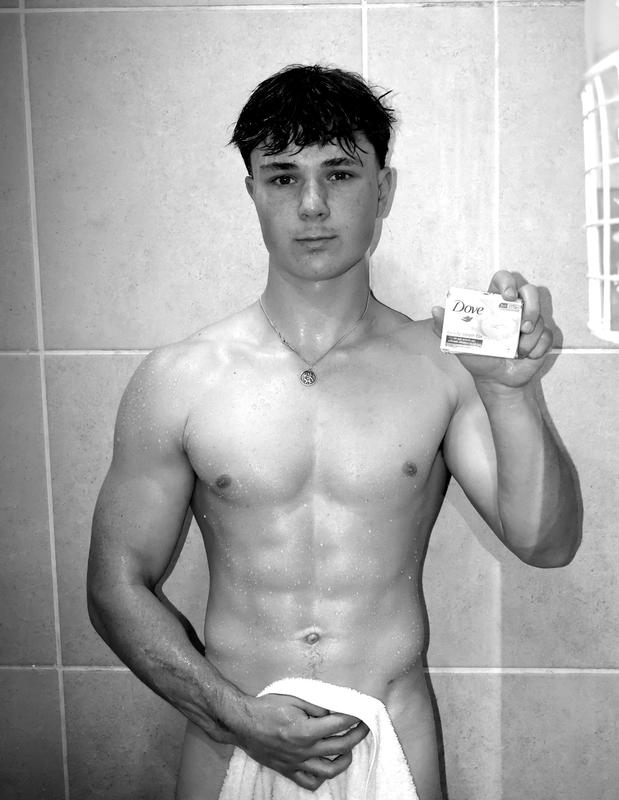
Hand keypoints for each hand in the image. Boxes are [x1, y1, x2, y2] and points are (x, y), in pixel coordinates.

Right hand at [233, 693, 368, 791]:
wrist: (243, 723)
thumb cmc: (266, 708)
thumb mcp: (293, 698)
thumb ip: (317, 705)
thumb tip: (334, 711)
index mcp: (305, 730)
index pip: (339, 724)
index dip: (354, 717)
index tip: (362, 712)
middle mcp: (303, 750)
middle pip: (340, 747)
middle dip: (357, 736)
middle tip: (363, 727)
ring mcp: (296, 763)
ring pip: (329, 770)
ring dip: (344, 760)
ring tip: (349, 749)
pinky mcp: (288, 770)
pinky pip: (310, 781)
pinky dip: (322, 777)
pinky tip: (326, 765)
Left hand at [432, 270, 553, 388]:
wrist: (498, 381)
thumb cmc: (479, 359)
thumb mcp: (460, 344)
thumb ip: (446, 327)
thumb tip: (435, 309)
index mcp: (495, 305)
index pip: (503, 280)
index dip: (508, 282)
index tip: (508, 296)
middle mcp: (514, 310)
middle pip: (530, 292)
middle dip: (531, 305)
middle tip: (523, 324)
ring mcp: (530, 322)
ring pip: (539, 317)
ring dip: (529, 336)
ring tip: (518, 350)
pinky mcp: (542, 337)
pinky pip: (546, 336)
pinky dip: (536, 348)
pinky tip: (526, 356)